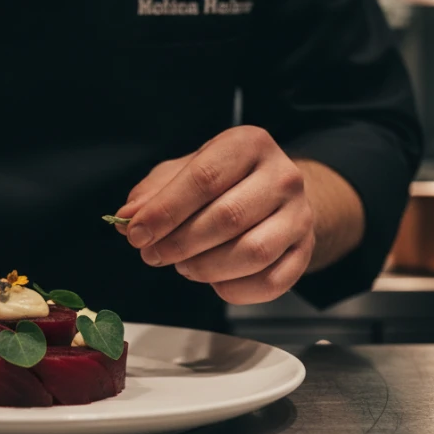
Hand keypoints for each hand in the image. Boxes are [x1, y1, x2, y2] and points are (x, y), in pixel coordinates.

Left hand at [113, 126, 315, 303]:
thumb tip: (128, 217)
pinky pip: (272, 282)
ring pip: (253, 253)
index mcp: (248, 144)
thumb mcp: (183, 172)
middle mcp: (283, 175)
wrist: (276, 193)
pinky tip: (215, 281)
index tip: (137, 234)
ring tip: (184, 265)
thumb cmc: (223, 181)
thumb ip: (152, 193)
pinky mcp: (306, 251)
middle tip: (153, 255)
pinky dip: (235, 290)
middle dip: (180, 243)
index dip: (165, 211)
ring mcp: (300, 215)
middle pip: (228, 217)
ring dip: (207, 268)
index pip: (204, 179)